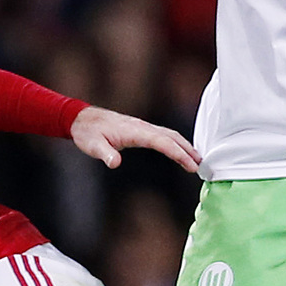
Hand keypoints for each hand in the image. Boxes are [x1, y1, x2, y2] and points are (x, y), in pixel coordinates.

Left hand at [70, 106, 200, 173]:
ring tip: (197, 160)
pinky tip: (180, 150)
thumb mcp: (92, 145)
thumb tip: (114, 163)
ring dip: (185, 146)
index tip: (191, 166)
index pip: (163, 142)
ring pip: (170, 135)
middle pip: (172, 137)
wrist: (82, 119)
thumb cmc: (88, 132)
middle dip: (189, 151)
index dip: (179, 154)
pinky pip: (163, 135)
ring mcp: (143, 127)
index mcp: (135, 131)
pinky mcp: (140, 130)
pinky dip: (176, 142)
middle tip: (203, 166)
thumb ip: (104, 154)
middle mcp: (142, 127)